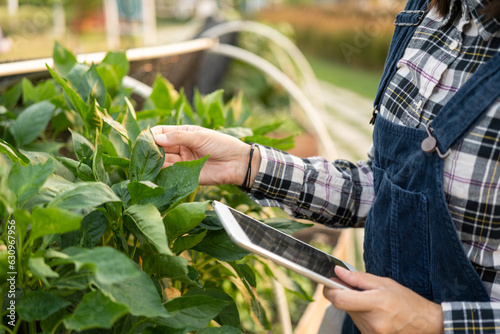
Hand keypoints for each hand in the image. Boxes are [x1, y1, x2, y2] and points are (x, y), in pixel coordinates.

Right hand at [151, 125, 260, 185]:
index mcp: (183, 134)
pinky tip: (154, 172)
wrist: (237, 163)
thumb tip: (156, 138)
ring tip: (147, 163)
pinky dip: (161, 173)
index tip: (145, 139)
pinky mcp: (185, 175)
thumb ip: (178, 137)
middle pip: (159, 147)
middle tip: (143, 153)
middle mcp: (180, 147)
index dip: (152, 134)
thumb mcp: (200, 136)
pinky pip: (170, 173)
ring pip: (162, 161)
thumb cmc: (222, 144)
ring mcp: (182, 161)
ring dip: (154, 162)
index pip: (161, 132)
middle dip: (151, 149)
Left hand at [323, 266, 443, 333]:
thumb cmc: (407, 301)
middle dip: (346, 296)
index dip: (330, 290)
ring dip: (355, 306)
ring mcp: (372, 333)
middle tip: (360, 290)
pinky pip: (358, 323)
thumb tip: (338, 273)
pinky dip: (361, 316)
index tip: (329, 284)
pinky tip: (375, 314)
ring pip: (351, 315)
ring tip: (373, 303)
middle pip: (344, 306)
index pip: (341, 300)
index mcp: (376, 304)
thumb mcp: (384, 283)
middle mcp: (373, 322)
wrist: (426, 324)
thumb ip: (358, 278)